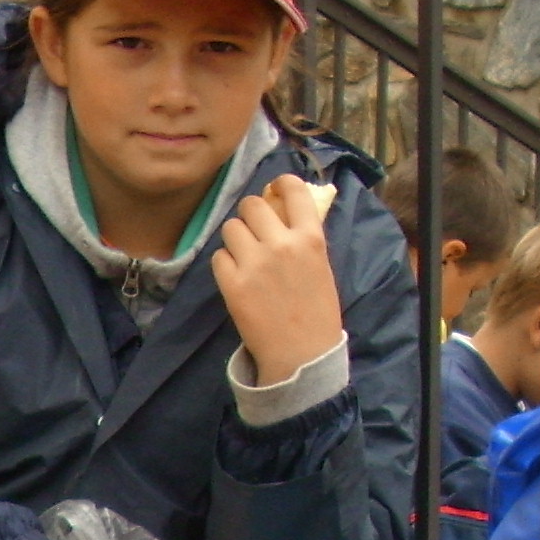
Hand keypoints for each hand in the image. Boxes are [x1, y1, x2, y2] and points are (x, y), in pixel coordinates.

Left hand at [210, 174, 344, 387]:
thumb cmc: (317, 314)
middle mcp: (282, 244)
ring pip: (231, 227)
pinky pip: (218, 257)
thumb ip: (303, 238)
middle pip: (252, 205)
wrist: (301, 356)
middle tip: (253, 230)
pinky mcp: (232, 284)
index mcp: (310, 238)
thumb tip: (283, 211)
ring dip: (235, 238)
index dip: (280, 184)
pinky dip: (225, 265)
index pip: (293, 189)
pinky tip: (236, 278)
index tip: (274, 189)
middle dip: (250, 214)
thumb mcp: (320, 267)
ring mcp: (255, 263)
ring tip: (244, 256)